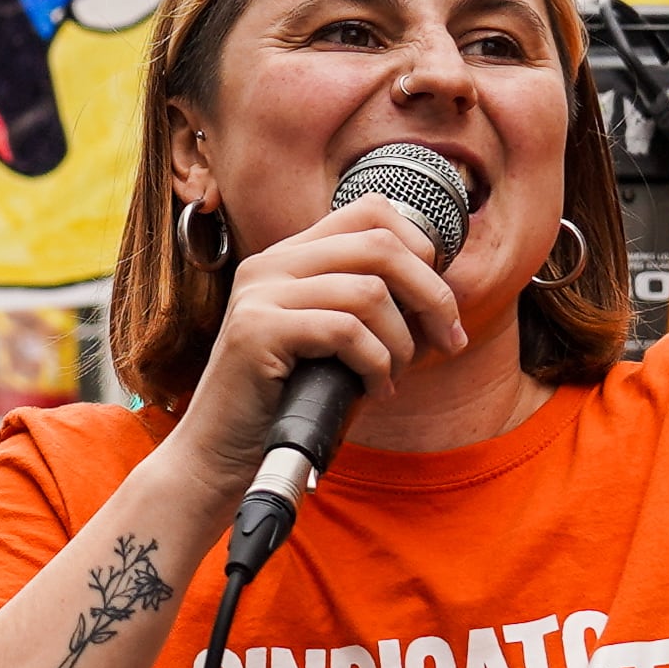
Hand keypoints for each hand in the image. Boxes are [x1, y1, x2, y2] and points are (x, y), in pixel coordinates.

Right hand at [164, 196, 462, 491]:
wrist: (220, 457)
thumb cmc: (287, 406)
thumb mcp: (335, 345)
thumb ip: (374, 311)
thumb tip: (443, 299)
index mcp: (290, 257)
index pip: (372, 210)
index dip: (422, 249)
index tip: (440, 304)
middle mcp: (271, 264)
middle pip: (380, 243)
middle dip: (432, 294)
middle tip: (447, 341)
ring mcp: (259, 293)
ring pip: (369, 291)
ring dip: (401, 342)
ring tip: (393, 376)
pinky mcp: (256, 330)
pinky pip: (345, 331)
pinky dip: (375, 364)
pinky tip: (373, 390)